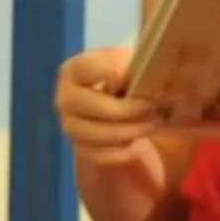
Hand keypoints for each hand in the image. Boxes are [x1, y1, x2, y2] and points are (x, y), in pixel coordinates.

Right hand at [54, 43, 166, 160]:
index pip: (84, 68)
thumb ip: (133, 64)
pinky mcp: (82, 150)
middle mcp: (65, 99)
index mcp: (74, 70)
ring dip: (130, 130)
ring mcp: (70, 127)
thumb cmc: (127, 78)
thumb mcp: (129, 64)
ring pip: (97, 134)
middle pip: (91, 106)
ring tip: (154, 123)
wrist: (120, 105)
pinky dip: (124, 152)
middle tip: (152, 106)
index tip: (132, 76)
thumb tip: (139, 73)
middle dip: (125, 109)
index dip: (109, 70)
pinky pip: (102, 156)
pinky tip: (139, 144)